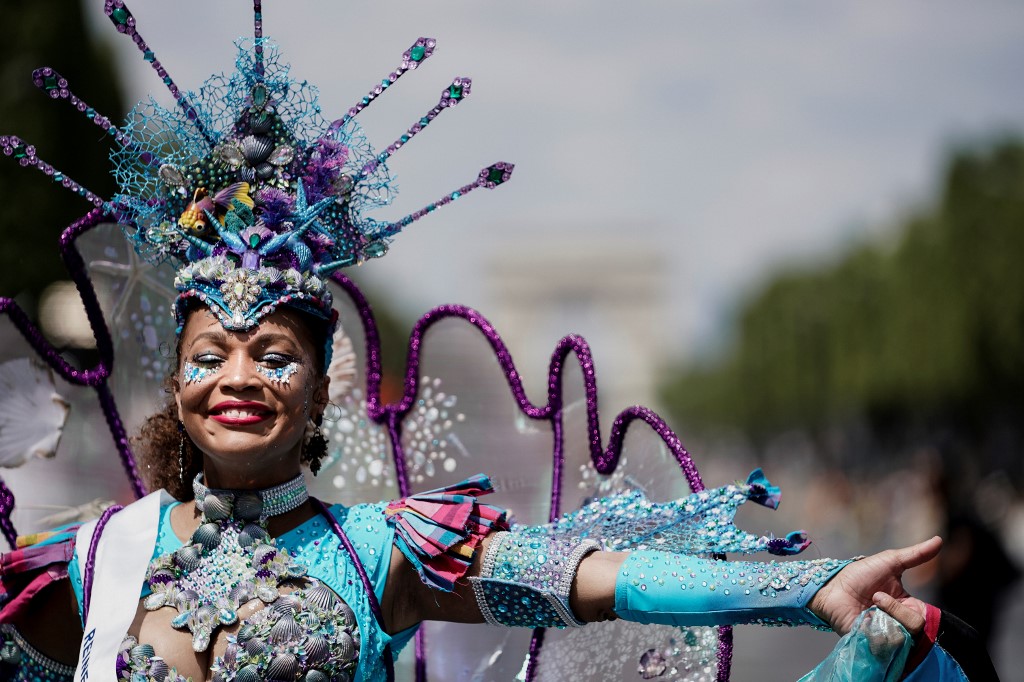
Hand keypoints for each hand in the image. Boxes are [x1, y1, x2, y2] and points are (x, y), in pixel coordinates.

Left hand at [808, 536, 940, 634]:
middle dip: (896, 608)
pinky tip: (864, 619)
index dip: (924, 614)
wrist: (832, 587)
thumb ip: (915, 555)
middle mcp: (901, 624)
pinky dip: (875, 630)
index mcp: (909, 607)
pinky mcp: (872, 645)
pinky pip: (885, 645)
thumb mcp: (890, 562)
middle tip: (877, 597)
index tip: (914, 603)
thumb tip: (940, 540)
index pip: (927, 618)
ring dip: (883, 615)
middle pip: (916, 626)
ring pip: (902, 636)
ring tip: (868, 607)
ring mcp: (887, 636)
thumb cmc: (859, 575)